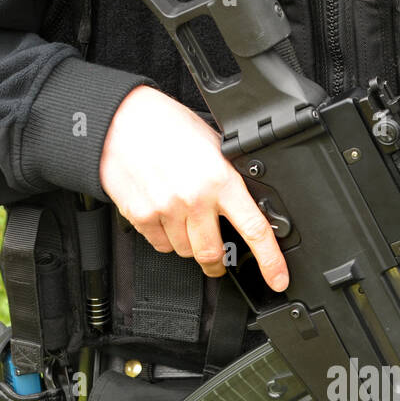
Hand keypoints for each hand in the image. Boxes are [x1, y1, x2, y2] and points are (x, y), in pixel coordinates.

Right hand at [99, 84, 288, 289]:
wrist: (121, 120)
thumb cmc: (167, 127)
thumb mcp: (212, 145)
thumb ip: (228, 178)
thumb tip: (247, 205)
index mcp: (220, 180)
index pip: (254, 229)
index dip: (270, 261)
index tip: (278, 279)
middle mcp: (194, 198)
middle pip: (213, 254)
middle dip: (218, 264)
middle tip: (219, 260)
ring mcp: (166, 209)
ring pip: (186, 252)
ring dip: (189, 245)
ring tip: (184, 220)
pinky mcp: (141, 216)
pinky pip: (161, 245)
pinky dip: (166, 238)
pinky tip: (165, 215)